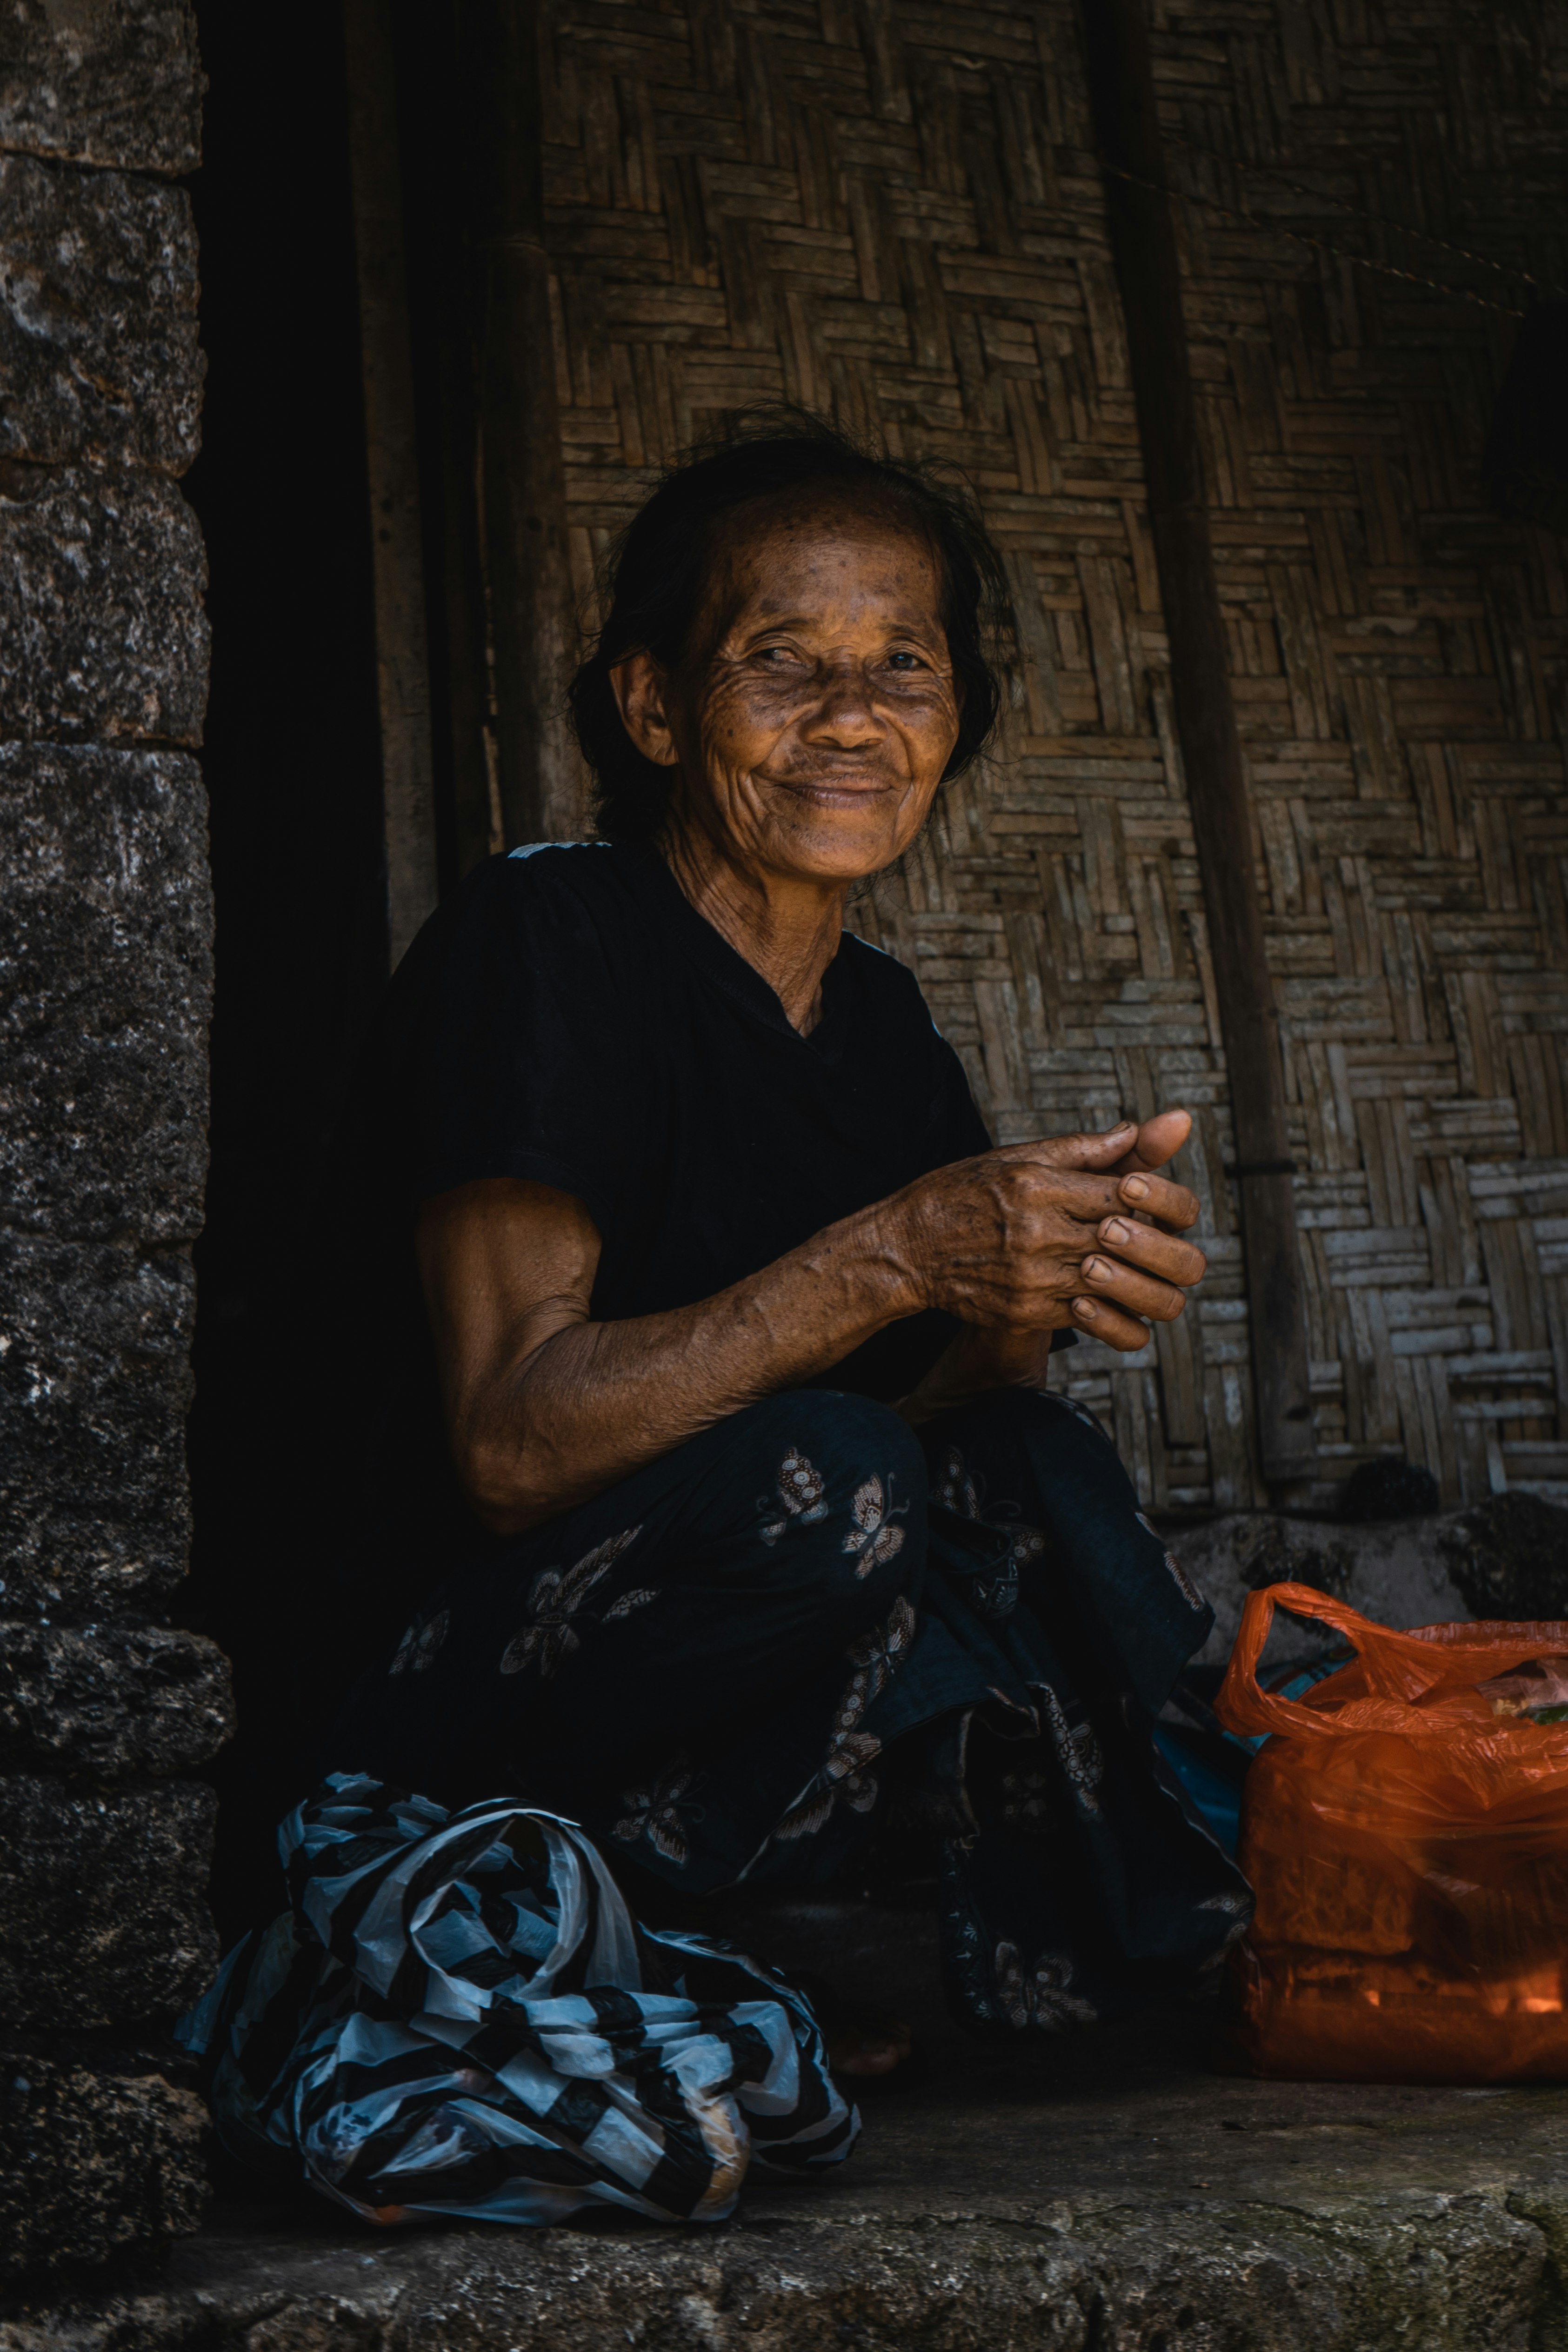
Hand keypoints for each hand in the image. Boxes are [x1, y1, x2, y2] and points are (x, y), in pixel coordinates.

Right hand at [876, 1112, 1204, 1354]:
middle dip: (1160, 1243)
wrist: (907, 1250)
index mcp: (1037, 1185)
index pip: (1124, 1192)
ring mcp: (1033, 1277)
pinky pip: (1093, 1319)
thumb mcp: (1015, 1156)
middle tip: (1164, 1243)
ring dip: (1144, 1282)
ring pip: (1120, 1286)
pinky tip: (1115, 1298)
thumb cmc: (962, 1193)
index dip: (1150, 1197)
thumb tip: (1137, 1131)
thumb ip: (1081, 1149)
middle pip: (1131, 1240)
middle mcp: (1037, 1231)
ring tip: (1149, 1274)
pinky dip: (1115, 1312)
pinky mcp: (1027, 1312)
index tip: (1146, 1200)